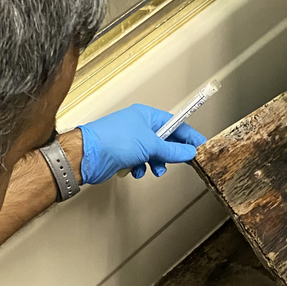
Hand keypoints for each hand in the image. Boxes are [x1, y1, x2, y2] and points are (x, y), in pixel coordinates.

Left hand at [78, 103, 206, 183]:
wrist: (87, 156)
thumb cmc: (112, 141)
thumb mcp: (150, 145)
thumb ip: (172, 150)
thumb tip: (188, 151)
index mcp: (146, 116)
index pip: (175, 123)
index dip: (188, 135)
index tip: (199, 145)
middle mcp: (138, 126)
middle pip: (164, 140)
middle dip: (170, 153)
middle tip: (180, 161)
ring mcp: (130, 140)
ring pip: (153, 153)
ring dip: (155, 163)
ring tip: (155, 168)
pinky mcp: (122, 154)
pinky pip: (140, 162)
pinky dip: (140, 168)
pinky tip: (135, 170)